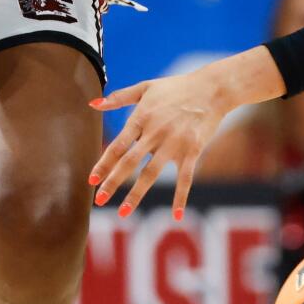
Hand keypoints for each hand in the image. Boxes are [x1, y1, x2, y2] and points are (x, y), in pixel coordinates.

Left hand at [89, 66, 240, 218]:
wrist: (212, 89)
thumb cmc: (176, 88)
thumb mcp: (146, 87)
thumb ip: (119, 97)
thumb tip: (92, 104)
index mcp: (142, 118)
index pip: (118, 145)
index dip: (103, 163)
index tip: (91, 180)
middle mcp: (155, 133)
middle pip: (129, 162)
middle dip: (113, 182)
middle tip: (99, 200)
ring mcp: (174, 144)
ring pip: (151, 173)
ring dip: (136, 194)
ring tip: (123, 212)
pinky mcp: (192, 151)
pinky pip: (185, 178)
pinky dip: (181, 197)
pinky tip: (177, 216)